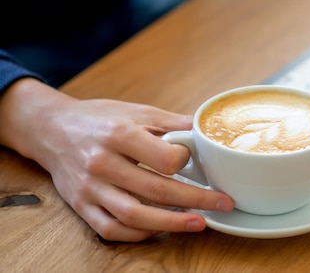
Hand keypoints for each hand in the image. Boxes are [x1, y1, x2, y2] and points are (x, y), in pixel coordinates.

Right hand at [0, 78, 233, 241]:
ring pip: (135, 215)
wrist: (52, 128)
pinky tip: (161, 228)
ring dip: (172, 223)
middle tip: (223, 202)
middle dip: (196, 200)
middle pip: (156, 190)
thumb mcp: (137, 111)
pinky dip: (139, 233)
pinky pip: (112, 229)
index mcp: (120, 135)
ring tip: (200, 223)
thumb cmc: (100, 119)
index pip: (163, 158)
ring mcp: (90, 188)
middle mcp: (103, 163)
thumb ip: (172, 122)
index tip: (195, 161)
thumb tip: (207, 129)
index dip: (185, 162)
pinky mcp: (81, 206)